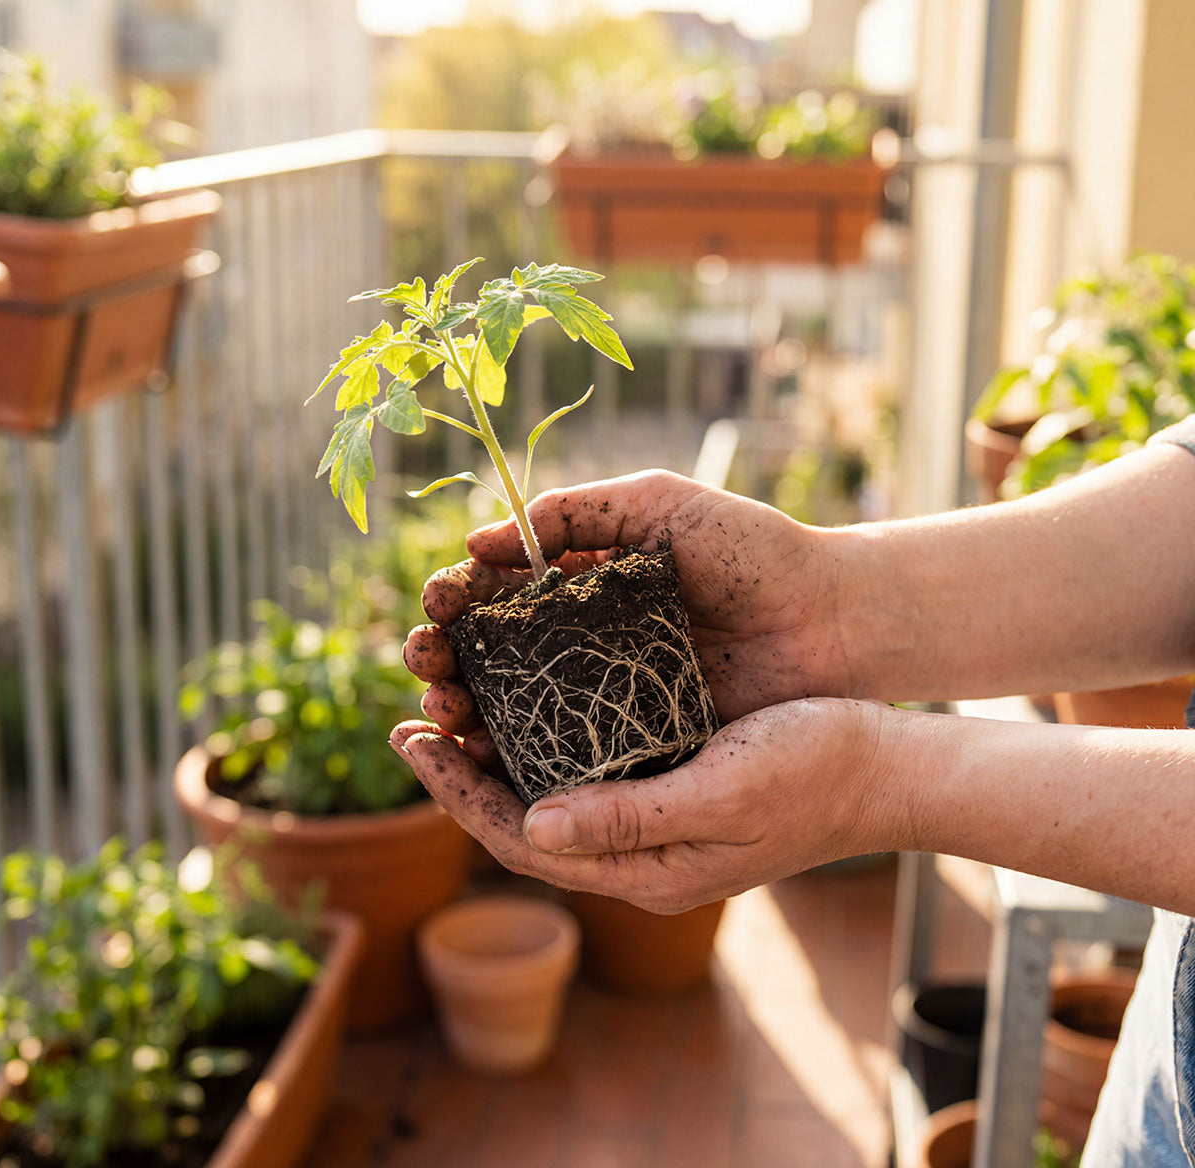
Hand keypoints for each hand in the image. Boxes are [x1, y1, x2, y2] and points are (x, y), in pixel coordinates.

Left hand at [391, 697, 895, 911]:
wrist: (883, 766)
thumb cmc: (814, 773)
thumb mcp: (723, 794)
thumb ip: (631, 819)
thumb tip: (534, 825)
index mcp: (646, 871)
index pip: (525, 843)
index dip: (460, 796)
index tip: (413, 742)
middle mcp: (640, 854)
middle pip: (526, 823)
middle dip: (463, 778)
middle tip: (411, 724)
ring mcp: (655, 823)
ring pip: (552, 796)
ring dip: (498, 758)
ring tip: (452, 709)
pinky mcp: (671, 786)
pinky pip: (589, 773)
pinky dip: (546, 743)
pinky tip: (528, 705)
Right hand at [401, 470, 849, 752]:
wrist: (832, 619)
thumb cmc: (752, 550)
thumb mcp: (660, 504)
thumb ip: (574, 511)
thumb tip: (475, 541)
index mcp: (585, 577)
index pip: (498, 589)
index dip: (457, 598)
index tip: (435, 606)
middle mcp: (586, 636)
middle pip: (492, 652)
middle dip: (446, 656)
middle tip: (425, 662)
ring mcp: (608, 689)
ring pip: (516, 704)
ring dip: (467, 706)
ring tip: (443, 707)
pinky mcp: (634, 736)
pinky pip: (565, 748)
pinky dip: (520, 752)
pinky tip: (485, 752)